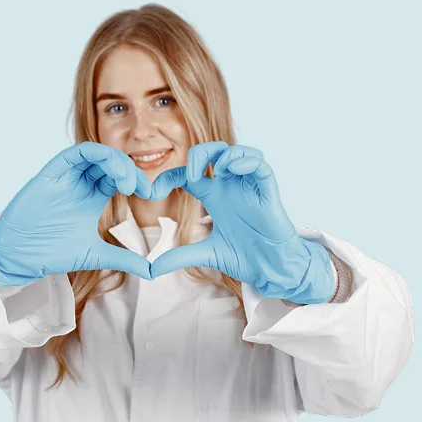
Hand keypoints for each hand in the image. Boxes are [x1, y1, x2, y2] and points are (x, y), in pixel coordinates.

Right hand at [0, 142, 153, 285]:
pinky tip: (110, 169)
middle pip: (111, 163)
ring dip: (117, 161)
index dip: (136, 180)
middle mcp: (81, 182)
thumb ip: (124, 260)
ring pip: (96, 154)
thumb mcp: (96, 255)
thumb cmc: (52, 251)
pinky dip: (96, 153)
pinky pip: (75, 153)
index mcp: (92, 197)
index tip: (149, 194)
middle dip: (130, 170)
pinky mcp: (52, 173)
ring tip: (128, 180)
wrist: (20, 255)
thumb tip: (152, 272)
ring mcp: (67, 176)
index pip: (119, 178)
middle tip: (141, 188)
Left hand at [149, 141, 334, 303]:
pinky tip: (232, 170)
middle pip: (213, 152)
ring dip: (224, 154)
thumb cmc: (244, 257)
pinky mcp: (267, 191)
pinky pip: (259, 164)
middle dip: (198, 154)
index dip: (168, 177)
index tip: (153, 193)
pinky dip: (245, 161)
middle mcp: (230, 187)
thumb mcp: (205, 254)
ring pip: (237, 152)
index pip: (188, 175)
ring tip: (216, 172)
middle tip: (191, 174)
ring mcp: (248, 186)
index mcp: (214, 197)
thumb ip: (179, 257)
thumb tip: (151, 269)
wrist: (270, 269)